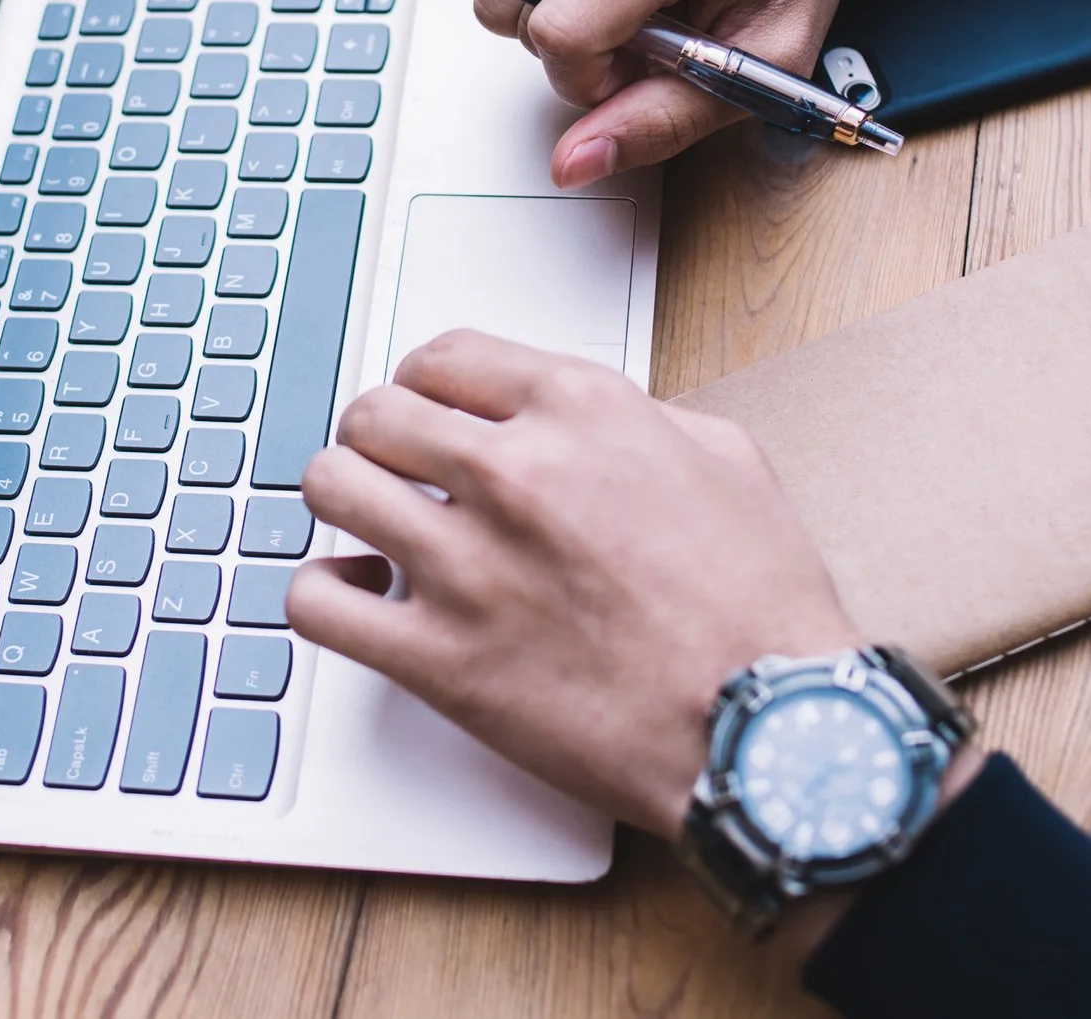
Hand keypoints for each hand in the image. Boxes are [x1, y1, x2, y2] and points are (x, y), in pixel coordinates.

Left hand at [285, 329, 860, 837]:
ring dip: (342, 501)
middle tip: (393, 469)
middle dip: (378, 437)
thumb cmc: (762, 610)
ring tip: (367, 525)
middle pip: (373, 414)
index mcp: (581, 411)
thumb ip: (641, 419)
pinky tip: (354, 595)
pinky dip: (322, 592)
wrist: (771, 731)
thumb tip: (582, 421)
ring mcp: (469, 567)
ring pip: (331, 487)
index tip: (428, 411)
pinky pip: (319, 601)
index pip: (444, 358)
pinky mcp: (442, 659)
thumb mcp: (726, 459)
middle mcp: (515, 475)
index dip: (427, 384)